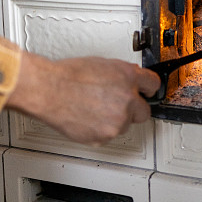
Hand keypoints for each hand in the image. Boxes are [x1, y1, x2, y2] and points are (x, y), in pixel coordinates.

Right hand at [6, 52, 160, 144]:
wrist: (48, 90)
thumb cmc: (67, 76)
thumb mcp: (101, 64)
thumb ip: (121, 74)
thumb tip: (129, 79)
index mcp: (128, 78)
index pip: (153, 85)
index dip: (148, 89)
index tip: (146, 92)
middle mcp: (126, 101)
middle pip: (144, 112)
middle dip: (133, 109)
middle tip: (116, 104)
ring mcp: (116, 121)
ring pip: (124, 126)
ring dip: (114, 120)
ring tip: (94, 108)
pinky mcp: (104, 137)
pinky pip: (108, 135)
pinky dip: (100, 130)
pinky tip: (87, 117)